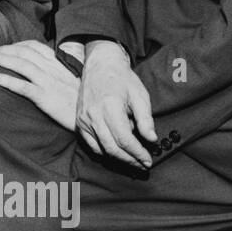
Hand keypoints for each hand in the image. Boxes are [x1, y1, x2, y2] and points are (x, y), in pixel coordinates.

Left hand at [0, 41, 79, 131]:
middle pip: (24, 53)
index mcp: (58, 65)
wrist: (94, 116)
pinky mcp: (46, 98)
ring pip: (21, 65)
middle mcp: (52, 70)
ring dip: (2, 59)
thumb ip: (58, 72)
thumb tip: (44, 68)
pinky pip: (23, 87)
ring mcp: (49, 83)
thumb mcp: (71, 81)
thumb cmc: (81, 101)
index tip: (5, 48)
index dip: (17, 45)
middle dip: (5, 50)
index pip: (34, 47)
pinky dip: (7, 80)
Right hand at [76, 40, 156, 168]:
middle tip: (143, 165)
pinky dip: (105, 151)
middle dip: (130, 160)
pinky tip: (117, 151)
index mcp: (109, 106)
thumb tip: (151, 139)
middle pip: (112, 148)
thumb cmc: (122, 79)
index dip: (138, 153)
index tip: (148, 160)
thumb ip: (145, 119)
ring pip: (101, 149)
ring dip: (119, 158)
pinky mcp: (79, 122)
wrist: (100, 65)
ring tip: (133, 160)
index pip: (124, 139)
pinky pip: (92, 144)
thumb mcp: (140, 95)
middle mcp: (93, 115)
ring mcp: (84, 119)